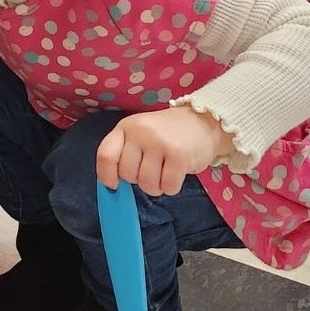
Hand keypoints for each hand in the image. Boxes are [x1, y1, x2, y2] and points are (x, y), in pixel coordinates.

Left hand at [96, 106, 234, 196]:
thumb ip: (125, 153)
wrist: (203, 121)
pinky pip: (168, 187)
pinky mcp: (179, 155)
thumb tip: (112, 185)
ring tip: (165, 172)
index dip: (106, 175)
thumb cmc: (166, 133)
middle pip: (127, 174)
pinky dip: (171, 188)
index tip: (114, 185)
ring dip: (156, 186)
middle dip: (138, 180)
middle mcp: (140, 132)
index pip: (106, 155)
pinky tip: (176, 175)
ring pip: (147, 184)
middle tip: (152, 169)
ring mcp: (160, 142)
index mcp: (126, 127)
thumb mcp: (140, 134)